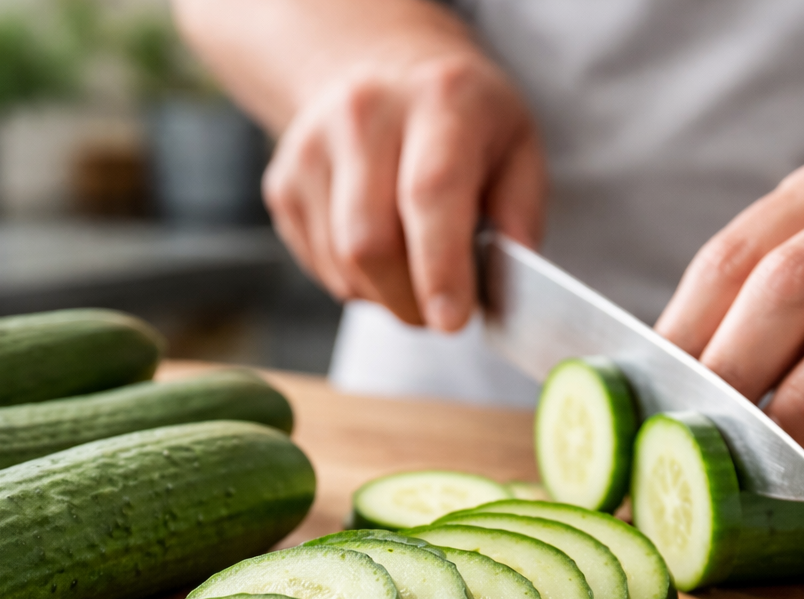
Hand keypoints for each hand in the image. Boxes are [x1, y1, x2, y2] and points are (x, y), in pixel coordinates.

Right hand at [262, 52, 544, 330]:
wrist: (379, 71)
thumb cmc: (460, 121)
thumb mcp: (517, 146)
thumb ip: (520, 214)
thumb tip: (508, 283)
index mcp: (439, 100)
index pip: (429, 192)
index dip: (440, 267)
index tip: (452, 321)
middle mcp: (365, 114)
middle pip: (370, 242)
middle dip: (409, 299)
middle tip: (440, 310)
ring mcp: (311, 148)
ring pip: (343, 265)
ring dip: (384, 293)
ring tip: (412, 268)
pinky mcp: (282, 183)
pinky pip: (320, 265)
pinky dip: (356, 281)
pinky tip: (378, 249)